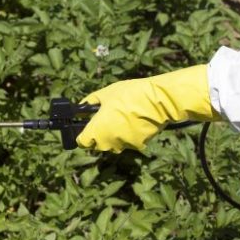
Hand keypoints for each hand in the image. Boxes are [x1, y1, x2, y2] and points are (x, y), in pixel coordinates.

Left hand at [76, 65, 220, 152]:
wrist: (158, 101)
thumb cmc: (129, 94)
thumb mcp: (105, 93)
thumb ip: (90, 102)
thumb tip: (81, 106)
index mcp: (97, 130)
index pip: (82, 142)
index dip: (81, 134)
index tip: (85, 127)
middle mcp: (108, 142)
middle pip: (97, 144)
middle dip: (98, 134)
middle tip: (104, 119)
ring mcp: (123, 145)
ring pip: (113, 144)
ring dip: (113, 135)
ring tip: (120, 117)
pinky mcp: (137, 146)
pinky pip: (127, 142)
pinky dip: (128, 135)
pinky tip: (133, 121)